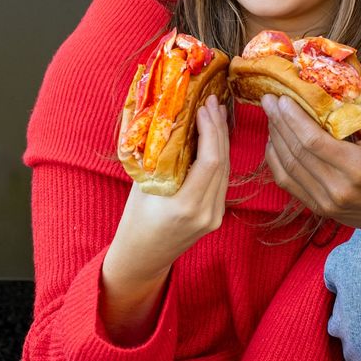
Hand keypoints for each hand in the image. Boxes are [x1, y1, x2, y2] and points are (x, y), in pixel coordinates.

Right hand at [100, 94, 229, 343]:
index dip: (211, 130)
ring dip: (221, 140)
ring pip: (226, 170)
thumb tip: (170, 121)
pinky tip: (213, 138)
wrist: (141, 258)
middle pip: (222, 163)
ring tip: (214, 113)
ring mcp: (215, 216)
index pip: (210, 161)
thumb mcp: (141, 187)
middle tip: (212, 102)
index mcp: (185, 206)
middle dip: (219, 129)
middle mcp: (206, 213)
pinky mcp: (217, 216)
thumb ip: (160, 158)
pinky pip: (222, 180)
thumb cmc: (134, 221)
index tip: (205, 107)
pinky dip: (218, 157)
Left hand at [262, 94, 360, 243]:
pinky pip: (290, 185)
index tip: (281, 98)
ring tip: (271, 119)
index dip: (292, 118)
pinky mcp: (322, 211)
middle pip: (296, 153)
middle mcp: (338, 189)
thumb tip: (321, 96)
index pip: (312, 140)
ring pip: (287, 170)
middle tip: (268, 101)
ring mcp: (327, 204)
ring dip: (274, 141)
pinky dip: (278, 163)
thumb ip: (351, 116)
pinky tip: (276, 144)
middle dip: (278, 124)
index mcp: (357, 167)